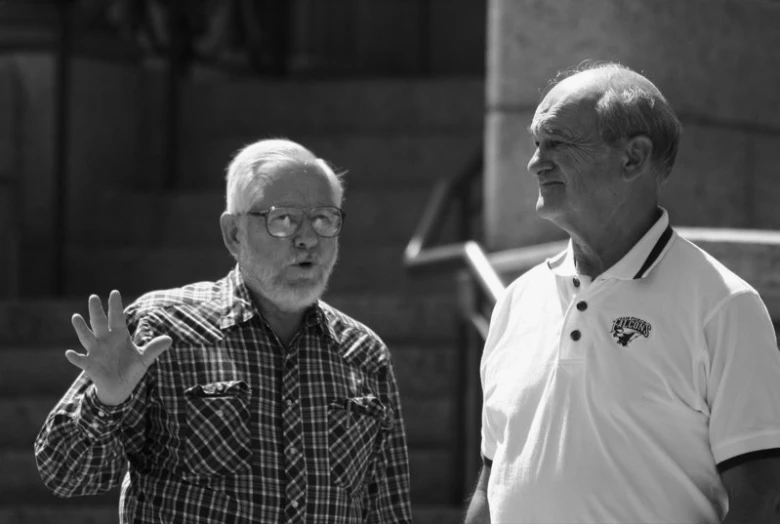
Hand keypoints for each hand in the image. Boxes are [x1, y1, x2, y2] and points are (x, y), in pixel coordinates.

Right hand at [65, 290, 171, 405]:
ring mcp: (96, 352)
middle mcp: (105, 341)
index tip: (114, 292)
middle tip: (93, 297)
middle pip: (100, 323)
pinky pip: (81, 360)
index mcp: (119, 336)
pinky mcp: (90, 366)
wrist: (120, 388)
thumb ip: (153, 349)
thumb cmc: (131, 369)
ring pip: (87, 338)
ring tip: (76, 317)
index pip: (117, 318)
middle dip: (97, 311)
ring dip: (81, 328)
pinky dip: (75, 357)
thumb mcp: (144, 360)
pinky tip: (69, 353)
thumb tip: (170, 339)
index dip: (115, 306)